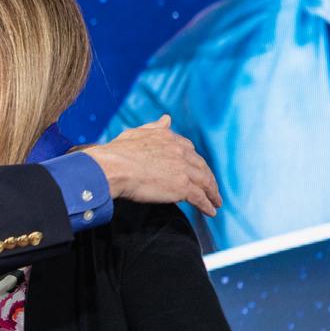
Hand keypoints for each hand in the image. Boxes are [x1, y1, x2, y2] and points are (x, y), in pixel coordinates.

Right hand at [83, 115, 221, 216]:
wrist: (113, 167)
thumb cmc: (118, 152)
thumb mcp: (137, 133)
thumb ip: (154, 127)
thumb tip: (167, 119)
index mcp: (169, 138)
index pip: (189, 150)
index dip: (194, 162)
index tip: (197, 169)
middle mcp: (180, 151)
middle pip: (201, 167)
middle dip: (208, 178)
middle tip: (212, 188)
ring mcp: (183, 170)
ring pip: (205, 182)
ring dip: (212, 193)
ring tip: (216, 202)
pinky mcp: (182, 187)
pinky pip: (200, 197)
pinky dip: (207, 205)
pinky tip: (210, 211)